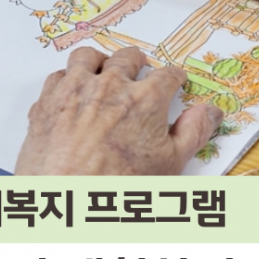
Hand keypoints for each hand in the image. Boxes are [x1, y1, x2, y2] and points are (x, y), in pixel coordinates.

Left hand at [15, 46, 221, 175]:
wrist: (66, 201)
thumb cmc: (118, 188)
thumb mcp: (169, 164)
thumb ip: (193, 132)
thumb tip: (210, 112)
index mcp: (145, 99)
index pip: (167, 75)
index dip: (174, 77)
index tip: (174, 80)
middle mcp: (110, 86)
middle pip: (127, 57)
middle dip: (138, 61)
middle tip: (140, 69)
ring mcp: (75, 90)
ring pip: (87, 57)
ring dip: (98, 61)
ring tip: (103, 69)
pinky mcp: (48, 100)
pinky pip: (57, 76)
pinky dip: (67, 80)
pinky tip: (71, 91)